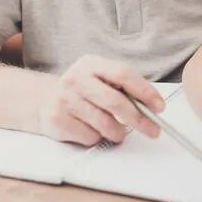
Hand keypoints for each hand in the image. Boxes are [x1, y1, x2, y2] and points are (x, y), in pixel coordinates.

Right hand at [40, 54, 165, 146]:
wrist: (42, 99)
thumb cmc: (80, 90)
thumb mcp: (98, 78)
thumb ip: (121, 87)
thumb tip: (151, 106)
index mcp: (91, 64)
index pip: (123, 74)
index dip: (145, 91)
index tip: (159, 106)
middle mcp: (76, 79)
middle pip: (115, 101)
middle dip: (138, 119)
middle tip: (152, 129)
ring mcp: (65, 99)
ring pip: (104, 123)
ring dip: (118, 132)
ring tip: (119, 132)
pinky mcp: (58, 120)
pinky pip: (89, 136)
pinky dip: (98, 138)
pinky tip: (94, 130)